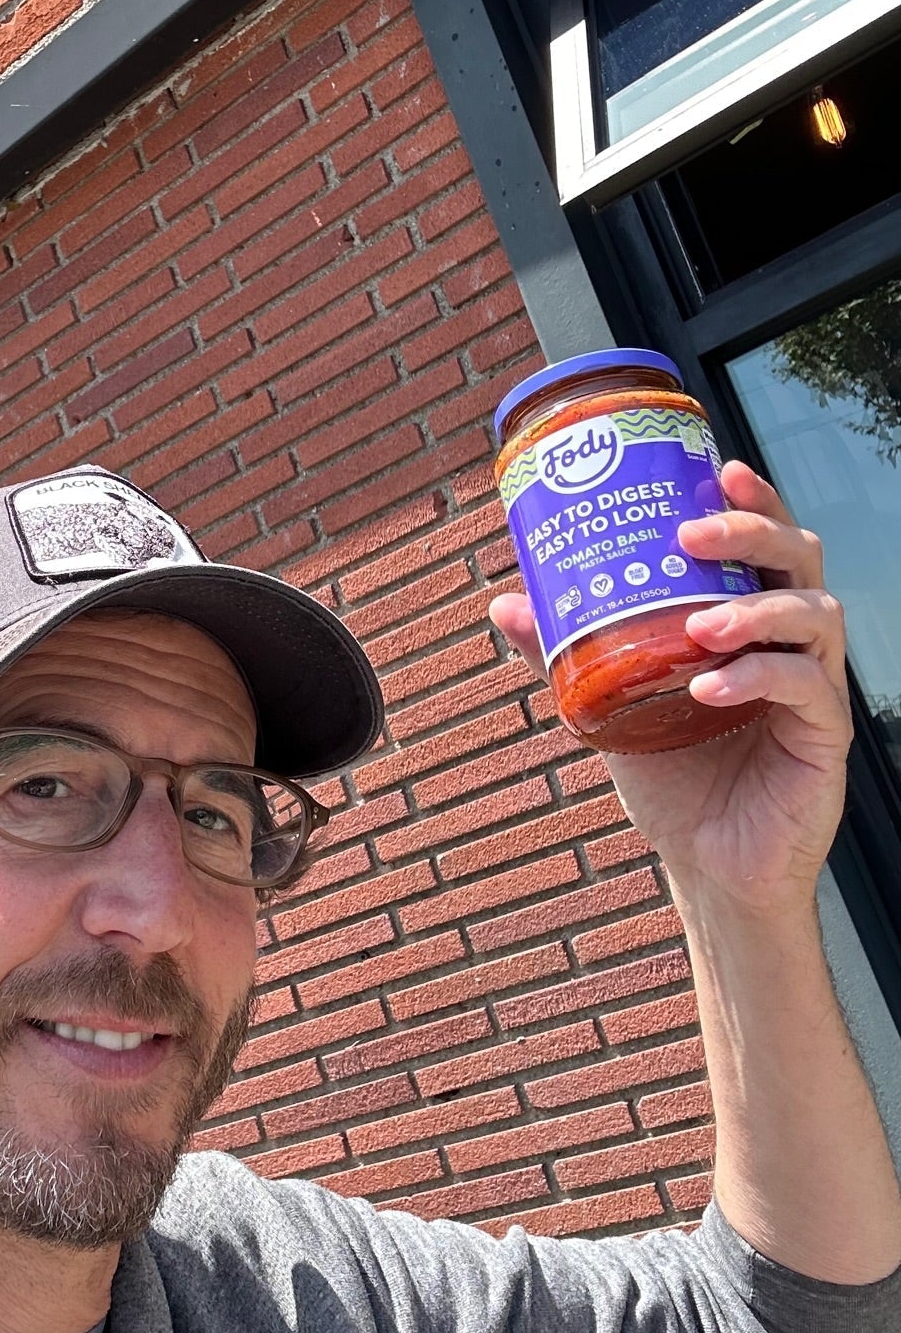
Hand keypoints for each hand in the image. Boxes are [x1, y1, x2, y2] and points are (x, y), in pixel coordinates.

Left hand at [489, 464, 851, 917]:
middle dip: (752, 533)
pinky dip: (757, 677)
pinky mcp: (826, 737)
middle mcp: (792, 642)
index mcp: (751, 620)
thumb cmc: (673, 777)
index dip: (754, 499)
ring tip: (698, 625)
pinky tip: (710, 686)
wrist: (706, 863)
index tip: (719, 468)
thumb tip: (506, 602)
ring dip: (754, 609)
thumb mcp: (611, 704)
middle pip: (800, 558)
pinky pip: (808, 689)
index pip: (767, 542)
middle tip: (694, 534)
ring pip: (814, 616)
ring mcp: (817, 687)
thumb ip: (567, 653)